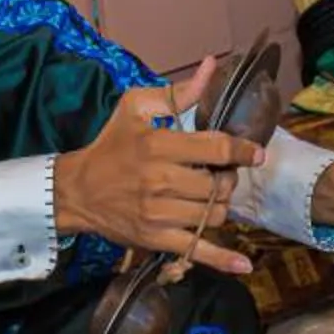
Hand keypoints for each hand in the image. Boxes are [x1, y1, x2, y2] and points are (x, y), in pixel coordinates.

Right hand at [53, 58, 266, 273]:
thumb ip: (178, 92)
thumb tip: (210, 67)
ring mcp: (160, 213)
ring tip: (211, 196)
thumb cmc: (110, 145)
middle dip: (228, 179)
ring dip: (221, 206)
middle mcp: (162, 180)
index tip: (255, 153)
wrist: (77, 190)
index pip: (216, 148)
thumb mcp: (135, 108)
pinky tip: (243, 266)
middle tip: (220, 174)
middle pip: (220, 185)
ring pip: (214, 214)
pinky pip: (197, 250)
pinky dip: (223, 260)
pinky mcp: (156, 238)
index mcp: (160, 145)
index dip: (242, 150)